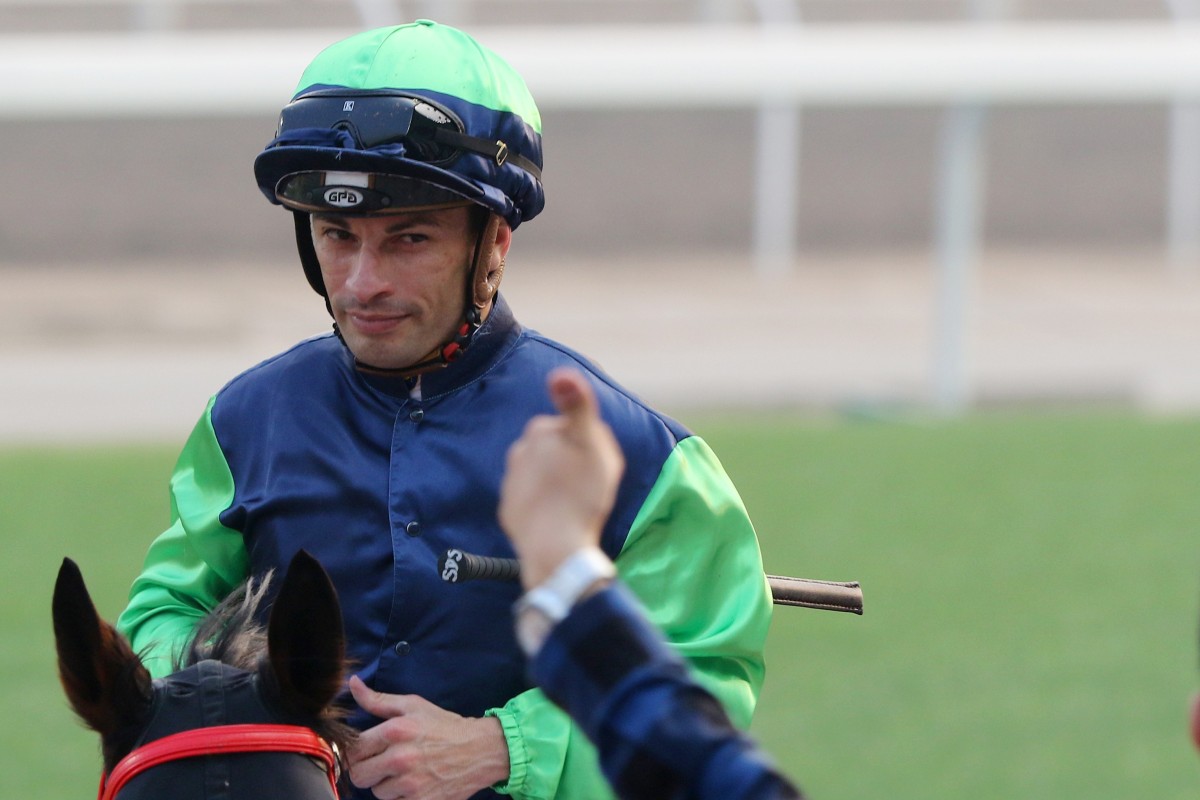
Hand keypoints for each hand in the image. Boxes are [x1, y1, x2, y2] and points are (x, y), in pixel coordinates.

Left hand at [346, 675, 508, 799]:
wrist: (480, 750)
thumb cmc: (444, 726)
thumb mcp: (413, 705)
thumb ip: (378, 699)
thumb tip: (352, 684)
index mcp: (395, 731)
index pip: (353, 750)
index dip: (357, 751)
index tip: (367, 750)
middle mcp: (400, 758)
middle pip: (359, 775)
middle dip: (368, 769)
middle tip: (383, 762)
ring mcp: (411, 784)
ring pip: (377, 792)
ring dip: (386, 784)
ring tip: (404, 772)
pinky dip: (402, 797)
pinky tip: (414, 784)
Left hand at [498, 367, 624, 588]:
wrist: (555, 546)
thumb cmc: (581, 494)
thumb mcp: (592, 444)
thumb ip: (578, 405)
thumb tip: (560, 373)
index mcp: (540, 430)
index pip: (569, 428)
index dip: (587, 445)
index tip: (594, 465)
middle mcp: (519, 451)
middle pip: (552, 451)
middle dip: (568, 462)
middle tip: (586, 486)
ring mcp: (510, 482)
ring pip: (540, 475)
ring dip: (554, 484)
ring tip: (572, 505)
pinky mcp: (508, 510)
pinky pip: (530, 501)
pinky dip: (542, 507)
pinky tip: (556, 519)